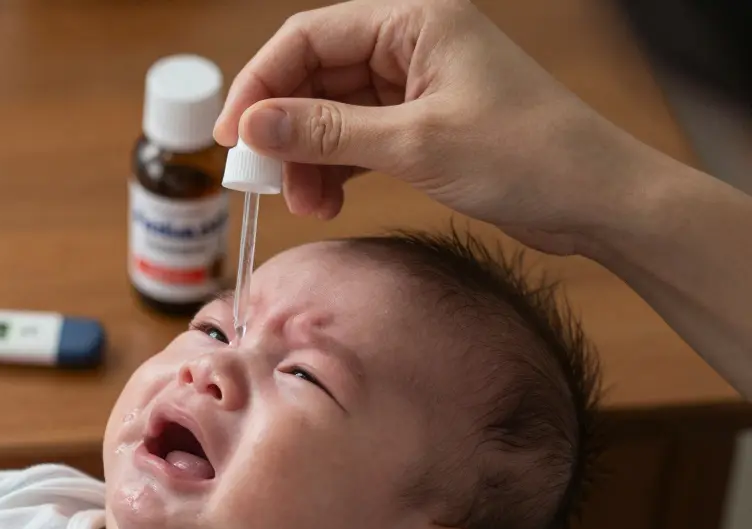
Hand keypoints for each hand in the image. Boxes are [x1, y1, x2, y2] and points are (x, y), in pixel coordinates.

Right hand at [214, 0, 659, 255]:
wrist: (598, 201)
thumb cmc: (527, 158)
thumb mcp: (416, 145)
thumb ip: (327, 133)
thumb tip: (252, 127)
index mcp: (414, 22)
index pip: (309, 37)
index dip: (261, 84)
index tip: (231, 137)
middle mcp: (411, 44)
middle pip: (314, 75)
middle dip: (285, 130)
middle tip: (262, 182)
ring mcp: (416, 85)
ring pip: (330, 112)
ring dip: (308, 158)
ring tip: (306, 205)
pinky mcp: (422, 125)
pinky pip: (356, 139)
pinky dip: (335, 169)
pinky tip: (328, 201)